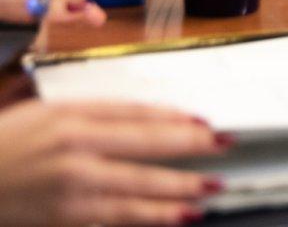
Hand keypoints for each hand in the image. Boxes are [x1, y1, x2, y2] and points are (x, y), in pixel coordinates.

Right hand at [0, 99, 226, 225]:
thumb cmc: (8, 140)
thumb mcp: (49, 110)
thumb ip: (100, 112)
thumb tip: (154, 116)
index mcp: (72, 120)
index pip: (137, 117)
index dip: (177, 120)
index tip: (207, 123)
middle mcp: (75, 154)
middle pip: (145, 150)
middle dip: (190, 150)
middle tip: (226, 149)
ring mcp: (70, 190)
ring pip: (136, 191)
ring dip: (177, 191)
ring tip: (209, 191)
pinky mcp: (64, 218)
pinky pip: (115, 218)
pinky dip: (149, 216)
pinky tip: (175, 215)